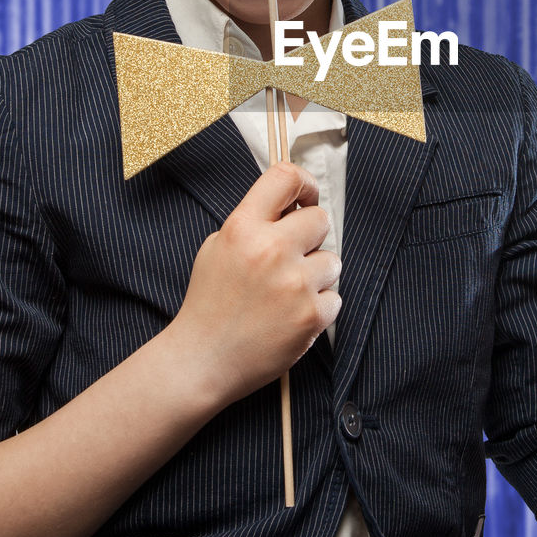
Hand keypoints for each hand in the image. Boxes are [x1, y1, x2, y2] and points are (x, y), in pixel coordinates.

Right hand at [165, 162, 340, 407]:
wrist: (202, 360)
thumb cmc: (210, 302)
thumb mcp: (218, 247)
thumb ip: (255, 222)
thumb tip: (293, 204)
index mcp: (243, 227)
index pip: (286, 176)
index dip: (304, 183)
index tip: (305, 197)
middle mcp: (271, 250)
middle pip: (320, 218)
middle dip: (310, 237)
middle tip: (291, 258)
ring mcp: (294, 284)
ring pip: (332, 261)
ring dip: (316, 276)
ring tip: (286, 294)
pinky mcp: (311, 316)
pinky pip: (335, 298)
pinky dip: (318, 308)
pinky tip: (290, 317)